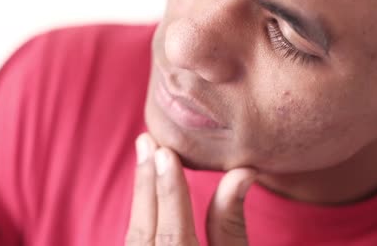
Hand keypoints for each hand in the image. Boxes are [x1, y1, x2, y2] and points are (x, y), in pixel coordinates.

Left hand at [125, 133, 256, 245]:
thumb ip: (231, 226)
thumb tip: (242, 172)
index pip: (173, 235)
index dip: (169, 195)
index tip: (165, 154)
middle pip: (143, 233)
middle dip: (145, 184)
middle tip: (145, 141)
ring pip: (134, 237)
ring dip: (140, 193)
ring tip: (145, 155)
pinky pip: (135, 242)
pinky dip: (140, 212)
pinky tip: (146, 185)